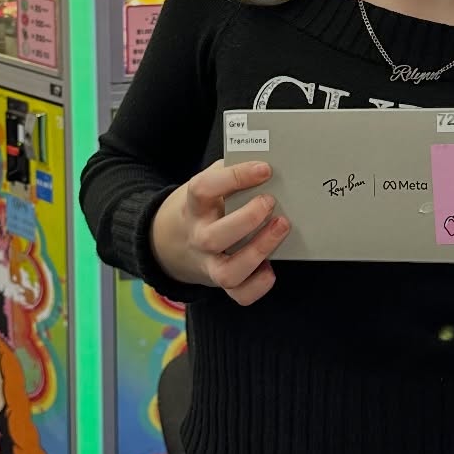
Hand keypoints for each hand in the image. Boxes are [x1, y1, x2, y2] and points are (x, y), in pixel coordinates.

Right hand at [150, 159, 287, 306]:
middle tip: (270, 201)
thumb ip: (230, 171)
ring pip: (228, 272)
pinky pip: (239, 294)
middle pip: (215, 236)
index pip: (205, 189)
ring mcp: (209, 263)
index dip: (235, 178)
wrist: (173, 240)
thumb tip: (268, 158)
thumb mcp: (208, 183)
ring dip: (258, 251)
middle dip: (248, 219)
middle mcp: (199, 237)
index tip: (264, 169)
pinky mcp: (221, 281)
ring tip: (281, 227)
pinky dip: (257, 286)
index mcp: (193, 205)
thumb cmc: (204, 206)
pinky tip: (272, 268)